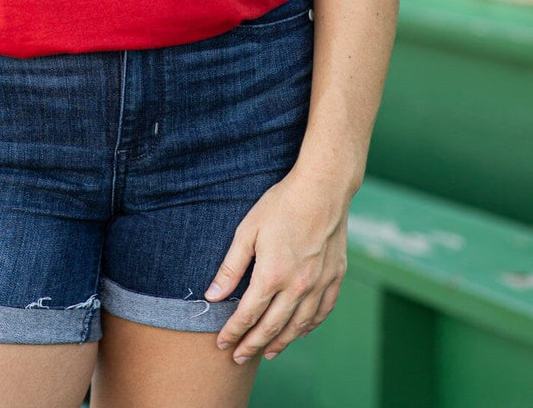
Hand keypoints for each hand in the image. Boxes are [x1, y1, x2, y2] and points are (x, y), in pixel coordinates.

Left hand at [205, 169, 348, 361]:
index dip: (233, 331)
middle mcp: (297, 287)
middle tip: (238, 357)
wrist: (322, 189)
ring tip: (268, 353)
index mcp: (272, 275)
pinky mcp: (335, 277)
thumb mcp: (247, 231)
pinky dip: (309, 327)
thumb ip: (231, 267)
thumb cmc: (281, 205)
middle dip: (252, 344)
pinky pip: (322, 312)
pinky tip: (300, 331)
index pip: (248, 314)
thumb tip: (212, 296)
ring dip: (281, 342)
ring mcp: (319, 284)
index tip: (222, 342)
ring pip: (298, 325)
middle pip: (272, 326)